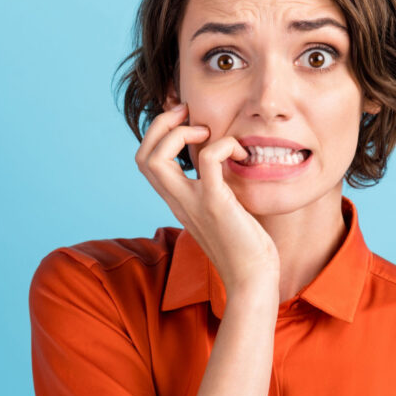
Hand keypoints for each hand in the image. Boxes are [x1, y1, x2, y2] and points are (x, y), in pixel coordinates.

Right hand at [135, 103, 279, 294]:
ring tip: (208, 132)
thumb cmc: (244, 247)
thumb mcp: (221, 211)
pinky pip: (208, 159)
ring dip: (181, 132)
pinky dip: (223, 144)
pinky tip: (241, 153)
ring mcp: (193, 202)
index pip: (145, 162)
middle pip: (143, 156)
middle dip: (161, 124)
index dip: (158, 134)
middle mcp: (178, 201)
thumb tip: (226, 164)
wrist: (252, 280)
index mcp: (177, 201)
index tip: (185, 121)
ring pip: (158, 158)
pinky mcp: (216, 203)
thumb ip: (214, 189)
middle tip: (189, 115)